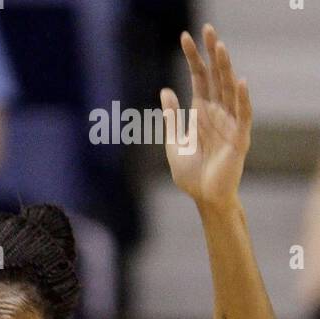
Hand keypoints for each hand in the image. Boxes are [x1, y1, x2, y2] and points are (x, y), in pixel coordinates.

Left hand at [162, 24, 251, 208]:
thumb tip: (165, 90)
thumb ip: (171, 119)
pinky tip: (240, 81)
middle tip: (206, 28)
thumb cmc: (191, 175)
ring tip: (220, 47)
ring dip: (225, 68)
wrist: (204, 199)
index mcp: (202, 112)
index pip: (199, 77)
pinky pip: (243, 115)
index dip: (193, 58)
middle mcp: (218, 112)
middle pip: (215, 76)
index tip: (185, 37)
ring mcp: (230, 123)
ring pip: (229, 89)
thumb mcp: (174, 144)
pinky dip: (242, 99)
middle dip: (210, 53)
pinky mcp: (240, 138)